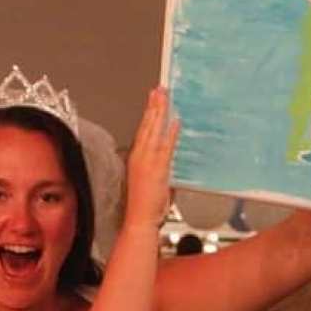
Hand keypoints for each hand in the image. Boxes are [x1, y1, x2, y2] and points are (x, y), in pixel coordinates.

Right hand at [123, 86, 178, 231]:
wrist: (139, 221)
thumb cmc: (143, 206)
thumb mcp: (151, 182)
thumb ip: (160, 168)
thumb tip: (169, 161)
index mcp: (136, 158)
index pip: (143, 130)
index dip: (148, 113)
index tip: (153, 99)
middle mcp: (140, 157)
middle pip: (148, 125)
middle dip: (154, 106)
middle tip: (160, 89)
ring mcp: (148, 162)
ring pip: (154, 131)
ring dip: (160, 113)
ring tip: (165, 97)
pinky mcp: (157, 169)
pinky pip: (165, 147)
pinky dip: (170, 133)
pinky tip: (175, 122)